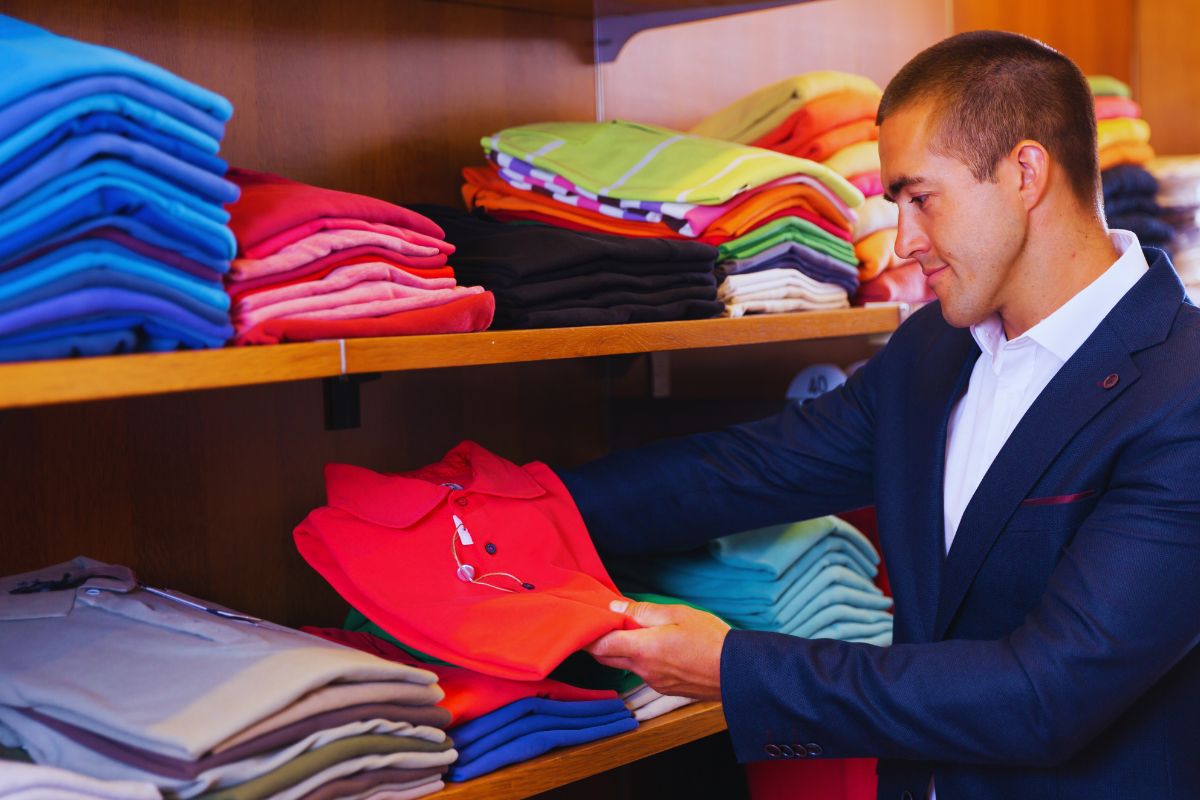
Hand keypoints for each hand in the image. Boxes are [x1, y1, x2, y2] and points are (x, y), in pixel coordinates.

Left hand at [587, 599, 730, 699]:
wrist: (737, 672)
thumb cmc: (710, 639)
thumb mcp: (678, 614)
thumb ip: (643, 611)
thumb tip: (616, 607)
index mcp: (642, 648)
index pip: (600, 645)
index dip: (587, 634)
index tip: (584, 621)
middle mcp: (642, 669)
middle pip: (606, 658)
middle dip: (599, 642)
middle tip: (601, 623)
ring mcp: (653, 682)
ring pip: (625, 665)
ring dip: (621, 650)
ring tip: (631, 630)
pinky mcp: (664, 688)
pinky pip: (643, 672)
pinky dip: (639, 659)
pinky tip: (654, 646)